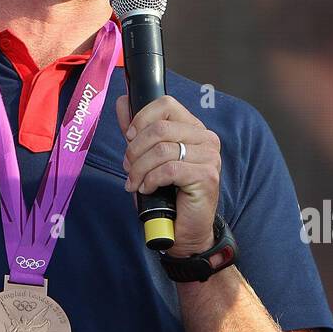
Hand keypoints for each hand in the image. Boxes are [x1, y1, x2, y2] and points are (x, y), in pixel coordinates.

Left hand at [115, 94, 221, 258]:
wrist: (184, 229)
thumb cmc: (166, 194)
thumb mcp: (146, 157)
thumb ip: (137, 130)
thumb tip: (123, 101)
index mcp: (193, 128)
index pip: (166, 104)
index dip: (141, 119)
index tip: (129, 138)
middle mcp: (206, 138)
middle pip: (160, 128)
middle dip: (135, 150)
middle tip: (128, 168)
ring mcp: (209, 156)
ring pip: (161, 150)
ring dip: (139, 169)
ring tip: (134, 182)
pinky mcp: (207, 175)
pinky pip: (168, 169)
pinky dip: (151, 180)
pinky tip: (148, 189)